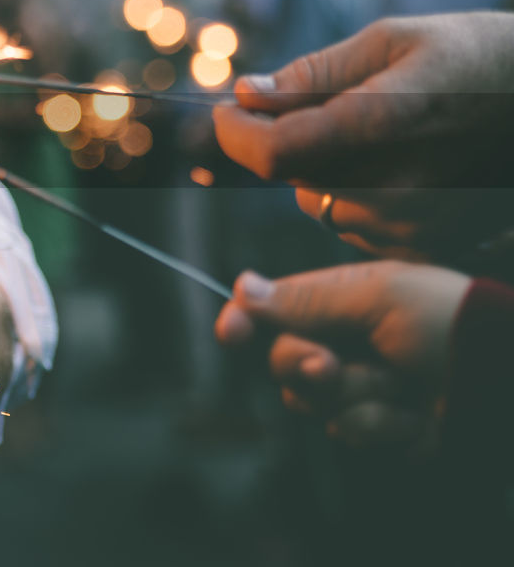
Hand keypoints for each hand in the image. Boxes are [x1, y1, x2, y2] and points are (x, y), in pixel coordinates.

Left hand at [213, 13, 513, 262]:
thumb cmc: (480, 57)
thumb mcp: (396, 39)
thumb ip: (313, 73)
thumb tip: (246, 93)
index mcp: (386, 121)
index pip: (276, 152)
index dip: (235, 134)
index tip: (227, 111)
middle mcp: (397, 185)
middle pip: (293, 177)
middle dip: (286, 141)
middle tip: (325, 106)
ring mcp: (415, 224)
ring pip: (322, 204)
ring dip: (325, 171)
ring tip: (384, 135)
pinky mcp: (428, 247)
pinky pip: (359, 227)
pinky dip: (361, 196)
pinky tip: (406, 166)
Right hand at [216, 261, 470, 449]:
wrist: (508, 382)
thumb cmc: (449, 323)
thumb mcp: (379, 296)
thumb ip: (307, 297)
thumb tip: (242, 287)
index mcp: (340, 302)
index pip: (272, 310)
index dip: (244, 321)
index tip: (231, 333)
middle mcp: (342, 344)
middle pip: (280, 360)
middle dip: (302, 365)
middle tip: (330, 365)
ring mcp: (360, 389)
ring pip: (311, 402)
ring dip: (355, 396)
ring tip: (401, 385)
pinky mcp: (379, 429)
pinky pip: (349, 431)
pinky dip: (381, 425)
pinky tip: (414, 415)